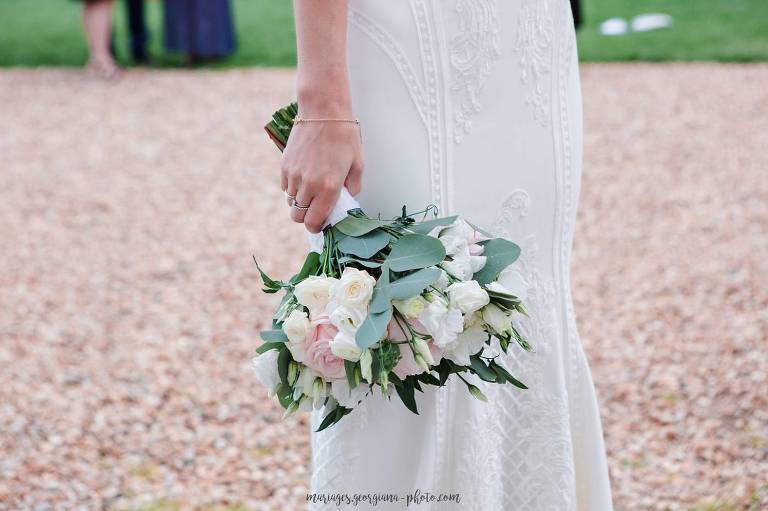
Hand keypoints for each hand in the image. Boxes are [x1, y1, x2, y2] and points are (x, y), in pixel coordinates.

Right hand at [281, 115, 363, 232]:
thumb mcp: (357, 165)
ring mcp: (294, 176)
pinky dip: (293, 188)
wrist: (323, 111)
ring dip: (300, 201)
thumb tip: (344, 200)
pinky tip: (304, 176)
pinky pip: (285, 187)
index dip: (316, 227)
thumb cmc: (345, 137)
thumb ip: (352, 189)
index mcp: (329, 188)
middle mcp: (308, 185)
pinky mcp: (285, 165)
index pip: (314, 222)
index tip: (320, 224)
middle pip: (298, 217)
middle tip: (316, 208)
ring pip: (291, 202)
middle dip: (306, 217)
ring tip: (312, 188)